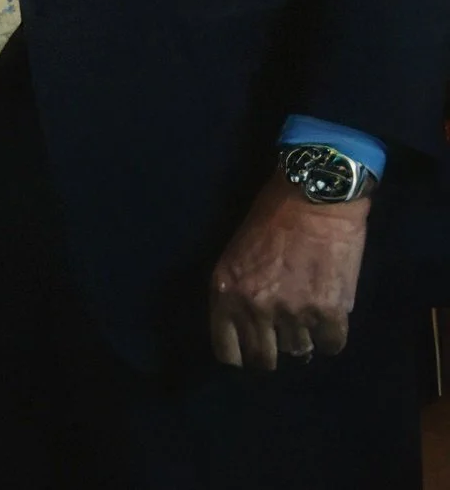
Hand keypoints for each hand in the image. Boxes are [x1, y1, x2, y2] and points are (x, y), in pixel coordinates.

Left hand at [208, 171, 369, 369]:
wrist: (312, 198)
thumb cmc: (269, 219)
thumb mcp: (234, 254)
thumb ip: (237, 292)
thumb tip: (248, 327)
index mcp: (226, 292)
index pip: (226, 350)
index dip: (239, 356)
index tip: (248, 354)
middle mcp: (255, 307)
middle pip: (263, 359)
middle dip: (271, 354)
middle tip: (281, 341)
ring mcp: (293, 312)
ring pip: (299, 350)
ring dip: (303, 337)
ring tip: (307, 313)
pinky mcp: (329, 311)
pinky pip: (331, 345)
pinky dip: (331, 337)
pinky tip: (330, 320)